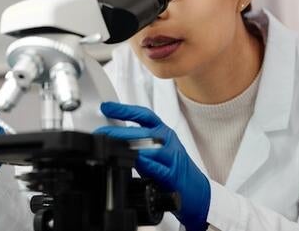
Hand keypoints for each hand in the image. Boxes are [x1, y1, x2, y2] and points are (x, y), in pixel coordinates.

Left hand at [94, 102, 209, 230]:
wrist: (196, 191)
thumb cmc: (173, 169)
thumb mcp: (155, 150)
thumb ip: (138, 142)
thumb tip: (113, 136)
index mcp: (163, 132)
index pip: (144, 115)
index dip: (125, 109)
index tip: (107, 107)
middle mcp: (167, 141)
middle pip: (142, 131)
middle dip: (119, 132)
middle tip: (102, 132)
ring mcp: (171, 157)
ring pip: (150, 147)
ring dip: (129, 146)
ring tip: (112, 145)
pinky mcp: (172, 175)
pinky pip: (158, 167)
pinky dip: (146, 164)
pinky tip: (135, 161)